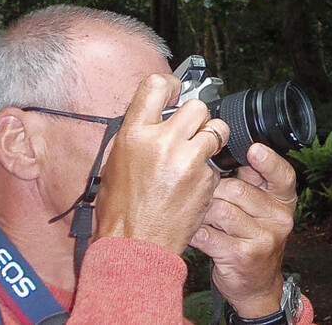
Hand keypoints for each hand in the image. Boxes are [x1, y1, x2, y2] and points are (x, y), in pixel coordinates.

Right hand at [95, 74, 228, 253]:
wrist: (135, 245)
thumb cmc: (120, 210)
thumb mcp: (115, 163)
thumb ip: (138, 136)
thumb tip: (154, 117)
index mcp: (134, 134)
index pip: (156, 85)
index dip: (171, 84)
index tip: (177, 89)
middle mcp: (162, 141)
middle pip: (196, 106)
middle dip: (197, 117)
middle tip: (191, 130)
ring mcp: (188, 160)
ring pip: (216, 129)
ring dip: (212, 137)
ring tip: (199, 152)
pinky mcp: (206, 179)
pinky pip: (215, 162)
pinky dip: (209, 170)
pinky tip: (193, 183)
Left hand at [189, 143, 297, 317]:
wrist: (257, 285)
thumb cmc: (254, 238)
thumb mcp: (263, 208)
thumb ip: (254, 182)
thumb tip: (230, 148)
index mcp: (285, 200)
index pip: (282, 175)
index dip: (268, 161)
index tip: (253, 150)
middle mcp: (279, 218)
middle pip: (236, 190)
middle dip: (213, 191)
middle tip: (203, 196)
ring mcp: (263, 238)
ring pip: (220, 211)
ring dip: (202, 212)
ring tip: (198, 215)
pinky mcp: (243, 256)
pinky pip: (209, 234)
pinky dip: (196, 232)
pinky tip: (194, 232)